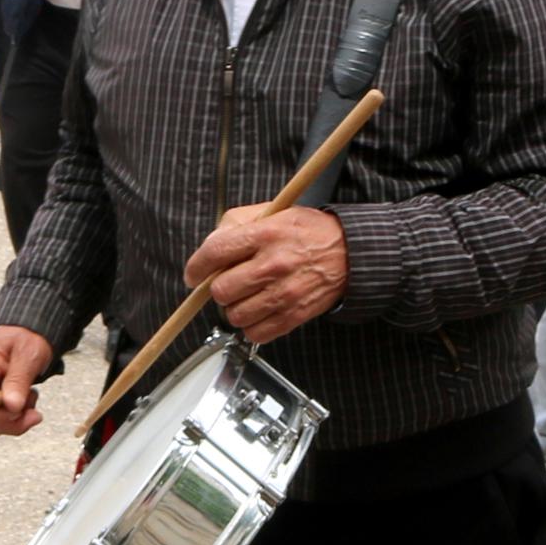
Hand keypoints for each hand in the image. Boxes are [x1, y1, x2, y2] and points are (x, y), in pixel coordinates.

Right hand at [0, 325, 58, 438]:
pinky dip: (15, 419)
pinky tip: (26, 403)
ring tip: (31, 399)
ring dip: (15, 421)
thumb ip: (18, 380)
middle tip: (35, 414)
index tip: (19, 412)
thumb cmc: (25, 338)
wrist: (26, 333)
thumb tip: (11, 407)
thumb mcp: (27, 354)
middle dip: (11, 422)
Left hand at [182, 205, 349, 343]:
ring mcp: (284, 293)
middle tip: (229, 282)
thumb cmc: (309, 232)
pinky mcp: (294, 315)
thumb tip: (209, 246)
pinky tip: (259, 310)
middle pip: (221, 290)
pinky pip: (256, 333)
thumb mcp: (273, 211)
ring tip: (247, 296)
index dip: (196, 266)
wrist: (351, 253)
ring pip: (235, 315)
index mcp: (265, 234)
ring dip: (235, 308)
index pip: (215, 252)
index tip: (193, 274)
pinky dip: (252, 326)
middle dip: (219, 287)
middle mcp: (273, 264)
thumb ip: (236, 223)